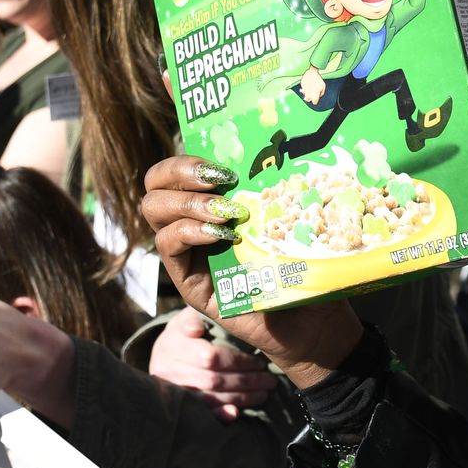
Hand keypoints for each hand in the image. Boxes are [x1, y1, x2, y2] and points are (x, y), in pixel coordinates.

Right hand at [141, 155, 362, 389]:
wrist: (314, 319)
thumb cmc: (305, 263)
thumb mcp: (289, 217)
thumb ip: (275, 187)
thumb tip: (284, 148)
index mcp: (210, 204)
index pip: (174, 170)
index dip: (186, 159)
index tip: (222, 164)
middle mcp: (191, 227)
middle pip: (154, 186)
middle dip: (179, 172)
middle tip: (218, 180)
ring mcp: (186, 255)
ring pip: (154, 212)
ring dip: (188, 203)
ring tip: (225, 212)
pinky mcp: (188, 283)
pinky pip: (167, 247)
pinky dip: (189, 232)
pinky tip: (220, 235)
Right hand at [149, 306, 278, 420]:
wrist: (162, 355)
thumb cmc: (183, 333)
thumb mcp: (186, 318)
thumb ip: (193, 317)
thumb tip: (197, 326)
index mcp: (175, 346)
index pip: (211, 357)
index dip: (239, 361)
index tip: (260, 362)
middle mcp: (172, 371)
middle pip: (214, 380)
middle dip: (246, 381)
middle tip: (269, 380)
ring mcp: (175, 391)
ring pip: (211, 398)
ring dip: (241, 398)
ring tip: (264, 393)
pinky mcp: (180, 406)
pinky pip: (201, 413)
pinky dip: (218, 415)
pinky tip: (235, 414)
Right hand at [299, 68, 325, 106]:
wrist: (311, 73)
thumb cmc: (318, 80)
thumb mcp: (323, 86)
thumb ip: (322, 93)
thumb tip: (318, 95)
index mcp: (314, 94)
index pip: (314, 102)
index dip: (315, 101)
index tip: (315, 99)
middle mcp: (308, 93)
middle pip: (307, 100)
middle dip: (309, 99)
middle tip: (311, 97)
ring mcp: (304, 89)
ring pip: (304, 95)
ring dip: (306, 94)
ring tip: (309, 90)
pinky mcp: (302, 86)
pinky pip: (302, 89)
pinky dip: (304, 88)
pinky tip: (307, 85)